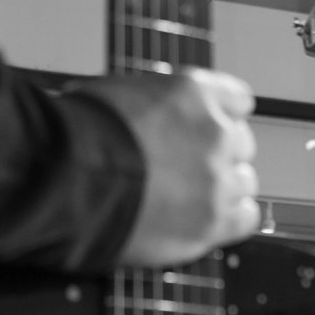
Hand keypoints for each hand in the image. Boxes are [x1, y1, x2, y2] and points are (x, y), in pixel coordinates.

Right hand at [83, 68, 260, 265]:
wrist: (68, 181)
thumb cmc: (78, 136)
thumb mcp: (115, 93)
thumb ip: (151, 105)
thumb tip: (147, 114)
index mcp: (194, 92)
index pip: (237, 100)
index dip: (220, 118)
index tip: (208, 130)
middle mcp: (215, 131)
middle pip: (241, 144)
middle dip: (217, 155)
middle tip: (187, 169)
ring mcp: (217, 178)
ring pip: (244, 183)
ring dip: (223, 189)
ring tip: (189, 199)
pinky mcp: (212, 222)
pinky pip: (245, 218)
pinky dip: (230, 220)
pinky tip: (206, 220)